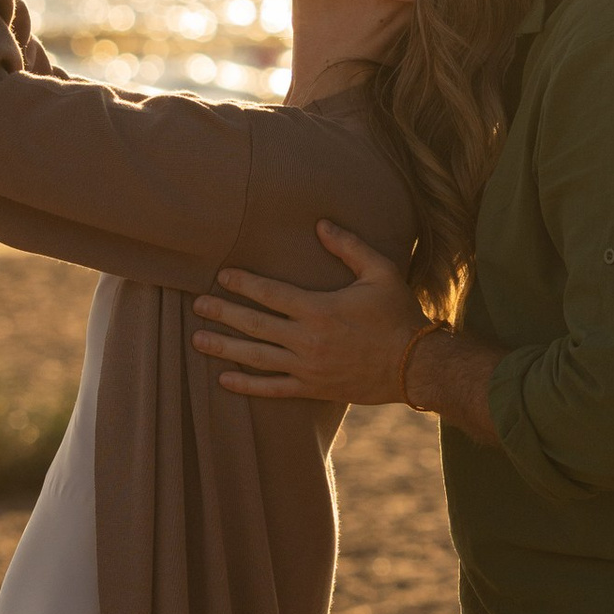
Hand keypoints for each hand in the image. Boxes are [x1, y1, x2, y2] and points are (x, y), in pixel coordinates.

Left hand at [191, 221, 424, 403]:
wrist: (416, 366)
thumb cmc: (399, 315)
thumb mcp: (381, 272)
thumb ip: (349, 247)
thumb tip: (320, 224)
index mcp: (319, 309)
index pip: (270, 293)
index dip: (243, 283)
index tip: (222, 275)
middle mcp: (307, 340)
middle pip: (254, 324)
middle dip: (223, 313)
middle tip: (197, 305)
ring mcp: (307, 367)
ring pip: (256, 357)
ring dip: (224, 347)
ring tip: (197, 339)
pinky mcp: (312, 389)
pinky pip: (272, 388)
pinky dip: (246, 385)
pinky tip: (224, 379)